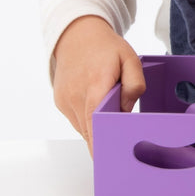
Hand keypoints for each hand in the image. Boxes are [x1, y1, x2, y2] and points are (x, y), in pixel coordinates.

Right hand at [51, 15, 145, 154]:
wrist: (77, 34)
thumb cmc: (105, 47)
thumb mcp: (130, 59)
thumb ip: (134, 85)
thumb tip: (127, 110)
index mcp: (96, 85)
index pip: (97, 124)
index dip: (101, 145)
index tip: (108, 161)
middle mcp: (76, 96)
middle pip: (89, 131)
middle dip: (103, 142)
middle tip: (118, 150)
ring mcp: (65, 100)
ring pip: (82, 128)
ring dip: (95, 130)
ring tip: (109, 122)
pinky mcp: (60, 101)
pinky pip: (76, 120)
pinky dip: (86, 120)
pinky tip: (95, 109)